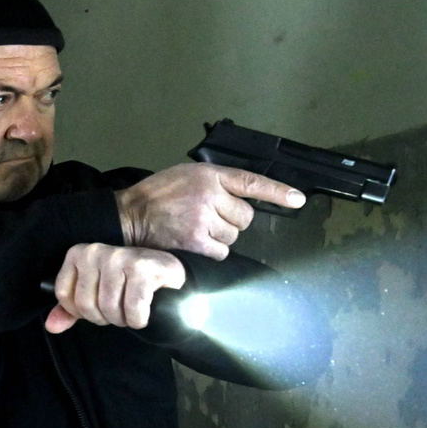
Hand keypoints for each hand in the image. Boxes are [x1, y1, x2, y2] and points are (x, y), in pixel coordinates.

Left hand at [45, 244, 186, 332]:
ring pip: (109, 309)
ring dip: (123, 320)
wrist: (169, 276)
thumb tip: (50, 326)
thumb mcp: (94, 293)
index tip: (98, 308)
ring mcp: (119, 257)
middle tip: (119, 312)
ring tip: (131, 311)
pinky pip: (132, 309)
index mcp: (79, 253)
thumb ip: (71, 309)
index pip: (64, 295)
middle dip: (104, 318)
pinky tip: (144, 313)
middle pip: (86, 305)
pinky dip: (138, 320)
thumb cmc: (127, 284)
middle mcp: (95, 251)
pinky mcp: (143, 268)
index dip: (80, 312)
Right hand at [114, 164, 304, 258]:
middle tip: (206, 218)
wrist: (128, 215)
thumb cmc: (157, 195)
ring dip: (219, 238)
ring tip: (194, 230)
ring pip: (233, 237)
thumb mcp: (187, 176)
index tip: (298, 200)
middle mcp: (209, 195)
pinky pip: (221, 252)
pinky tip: (194, 244)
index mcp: (210, 175)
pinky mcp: (195, 242)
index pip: (251, 182)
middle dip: (231, 221)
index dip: (278, 192)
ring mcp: (203, 220)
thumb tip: (244, 202)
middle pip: (245, 217)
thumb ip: (215, 184)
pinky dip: (211, 252)